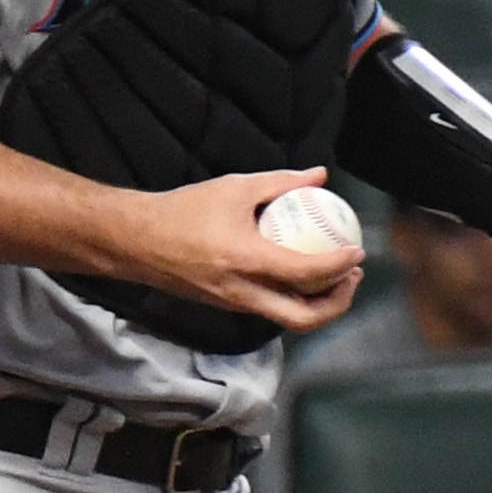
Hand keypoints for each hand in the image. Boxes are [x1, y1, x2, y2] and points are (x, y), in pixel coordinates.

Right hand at [135, 171, 364, 333]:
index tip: (357, 250)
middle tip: (352, 276)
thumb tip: (320, 175)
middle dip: (338, 302)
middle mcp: (242, 291)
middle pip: (304, 317)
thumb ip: (280, 182)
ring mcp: (234, 304)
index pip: (307, 273)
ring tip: (334, 277)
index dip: (340, 266)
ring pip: (289, 317)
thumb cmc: (181, 211)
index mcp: (246, 260)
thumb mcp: (234, 188)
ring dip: (318, 303)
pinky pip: (270, 308)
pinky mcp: (226, 305)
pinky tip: (299, 274)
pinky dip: (294, 297)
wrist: (134, 241)